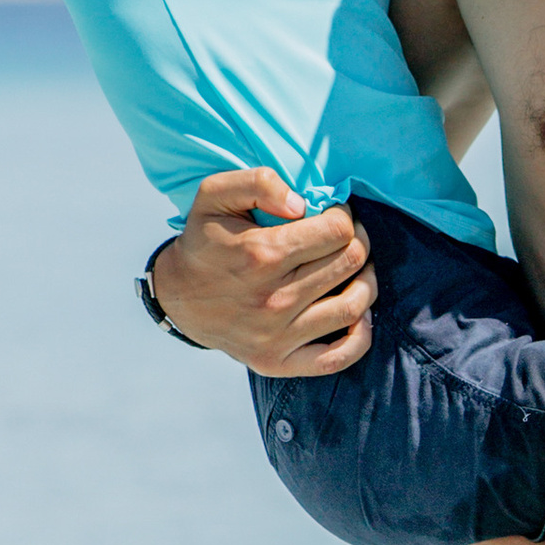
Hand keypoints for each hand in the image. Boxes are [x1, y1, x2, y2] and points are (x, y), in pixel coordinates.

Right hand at [149, 169, 376, 374]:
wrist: (177, 297)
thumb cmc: (204, 242)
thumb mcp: (213, 195)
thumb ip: (257, 182)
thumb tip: (301, 203)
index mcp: (262, 253)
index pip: (337, 230)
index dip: (343, 216)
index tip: (333, 215)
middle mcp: (273, 298)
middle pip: (349, 262)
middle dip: (358, 241)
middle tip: (348, 236)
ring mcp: (277, 335)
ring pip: (353, 305)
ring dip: (367, 281)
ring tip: (357, 268)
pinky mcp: (277, 362)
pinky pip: (338, 358)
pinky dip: (360, 335)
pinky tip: (358, 313)